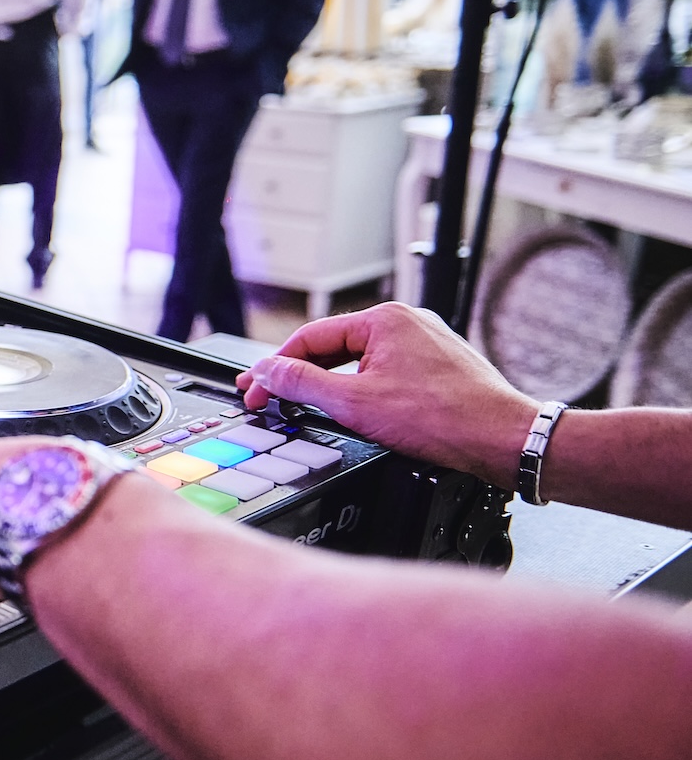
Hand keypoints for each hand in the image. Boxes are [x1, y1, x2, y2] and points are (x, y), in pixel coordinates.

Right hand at [235, 301, 535, 485]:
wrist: (504, 441)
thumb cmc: (443, 420)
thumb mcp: (353, 404)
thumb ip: (301, 383)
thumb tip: (268, 371)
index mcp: (385, 319)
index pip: (309, 337)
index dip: (275, 367)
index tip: (255, 390)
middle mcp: (408, 322)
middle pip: (334, 347)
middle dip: (301, 376)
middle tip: (273, 401)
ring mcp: (427, 344)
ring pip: (360, 362)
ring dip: (332, 385)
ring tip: (312, 410)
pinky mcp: (441, 367)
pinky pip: (387, 372)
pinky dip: (363, 390)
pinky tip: (358, 413)